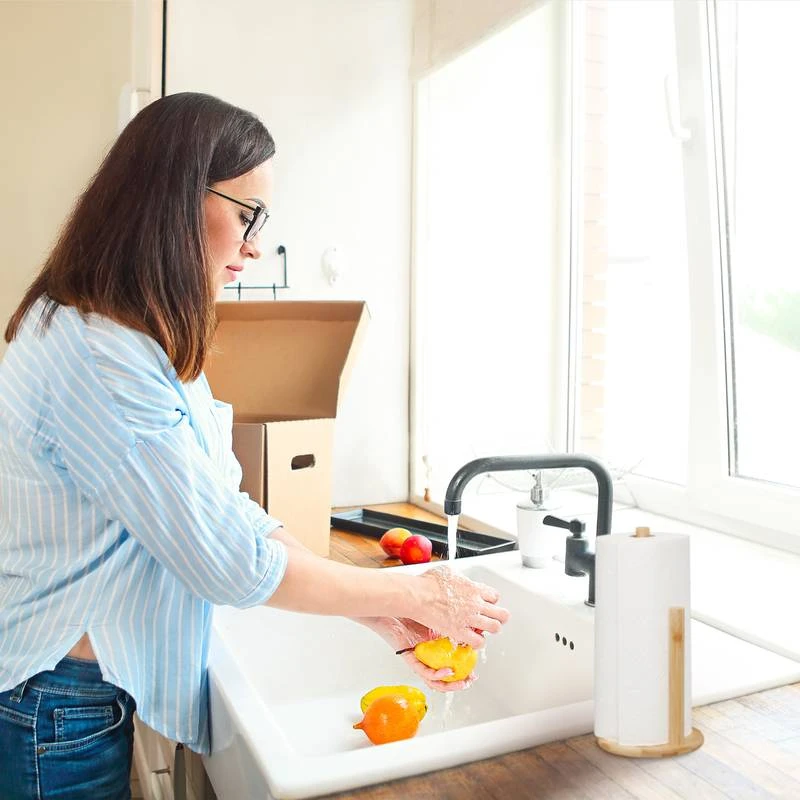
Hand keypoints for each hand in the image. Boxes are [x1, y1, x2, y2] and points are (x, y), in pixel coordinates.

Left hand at [356, 616, 474, 691]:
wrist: (391, 605)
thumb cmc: (411, 607)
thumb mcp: (437, 615)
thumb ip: (452, 620)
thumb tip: (472, 620)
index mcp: (433, 646)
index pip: (450, 661)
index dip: (464, 666)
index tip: (476, 665)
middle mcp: (426, 655)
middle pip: (443, 675)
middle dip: (459, 680)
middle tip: (471, 679)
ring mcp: (418, 658)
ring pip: (434, 680)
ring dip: (450, 684)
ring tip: (462, 681)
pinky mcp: (409, 657)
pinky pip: (423, 671)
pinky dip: (436, 674)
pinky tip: (447, 671)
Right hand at [413, 566, 509, 648]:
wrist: (418, 596)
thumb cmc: (428, 583)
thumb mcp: (448, 571)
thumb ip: (458, 577)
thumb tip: (458, 578)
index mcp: (473, 588)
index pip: (495, 596)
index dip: (492, 601)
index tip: (487, 603)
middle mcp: (475, 603)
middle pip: (501, 613)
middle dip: (500, 617)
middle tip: (495, 619)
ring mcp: (469, 618)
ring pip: (495, 628)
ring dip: (491, 630)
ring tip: (484, 630)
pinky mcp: (459, 631)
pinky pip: (478, 642)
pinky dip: (477, 642)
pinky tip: (472, 640)